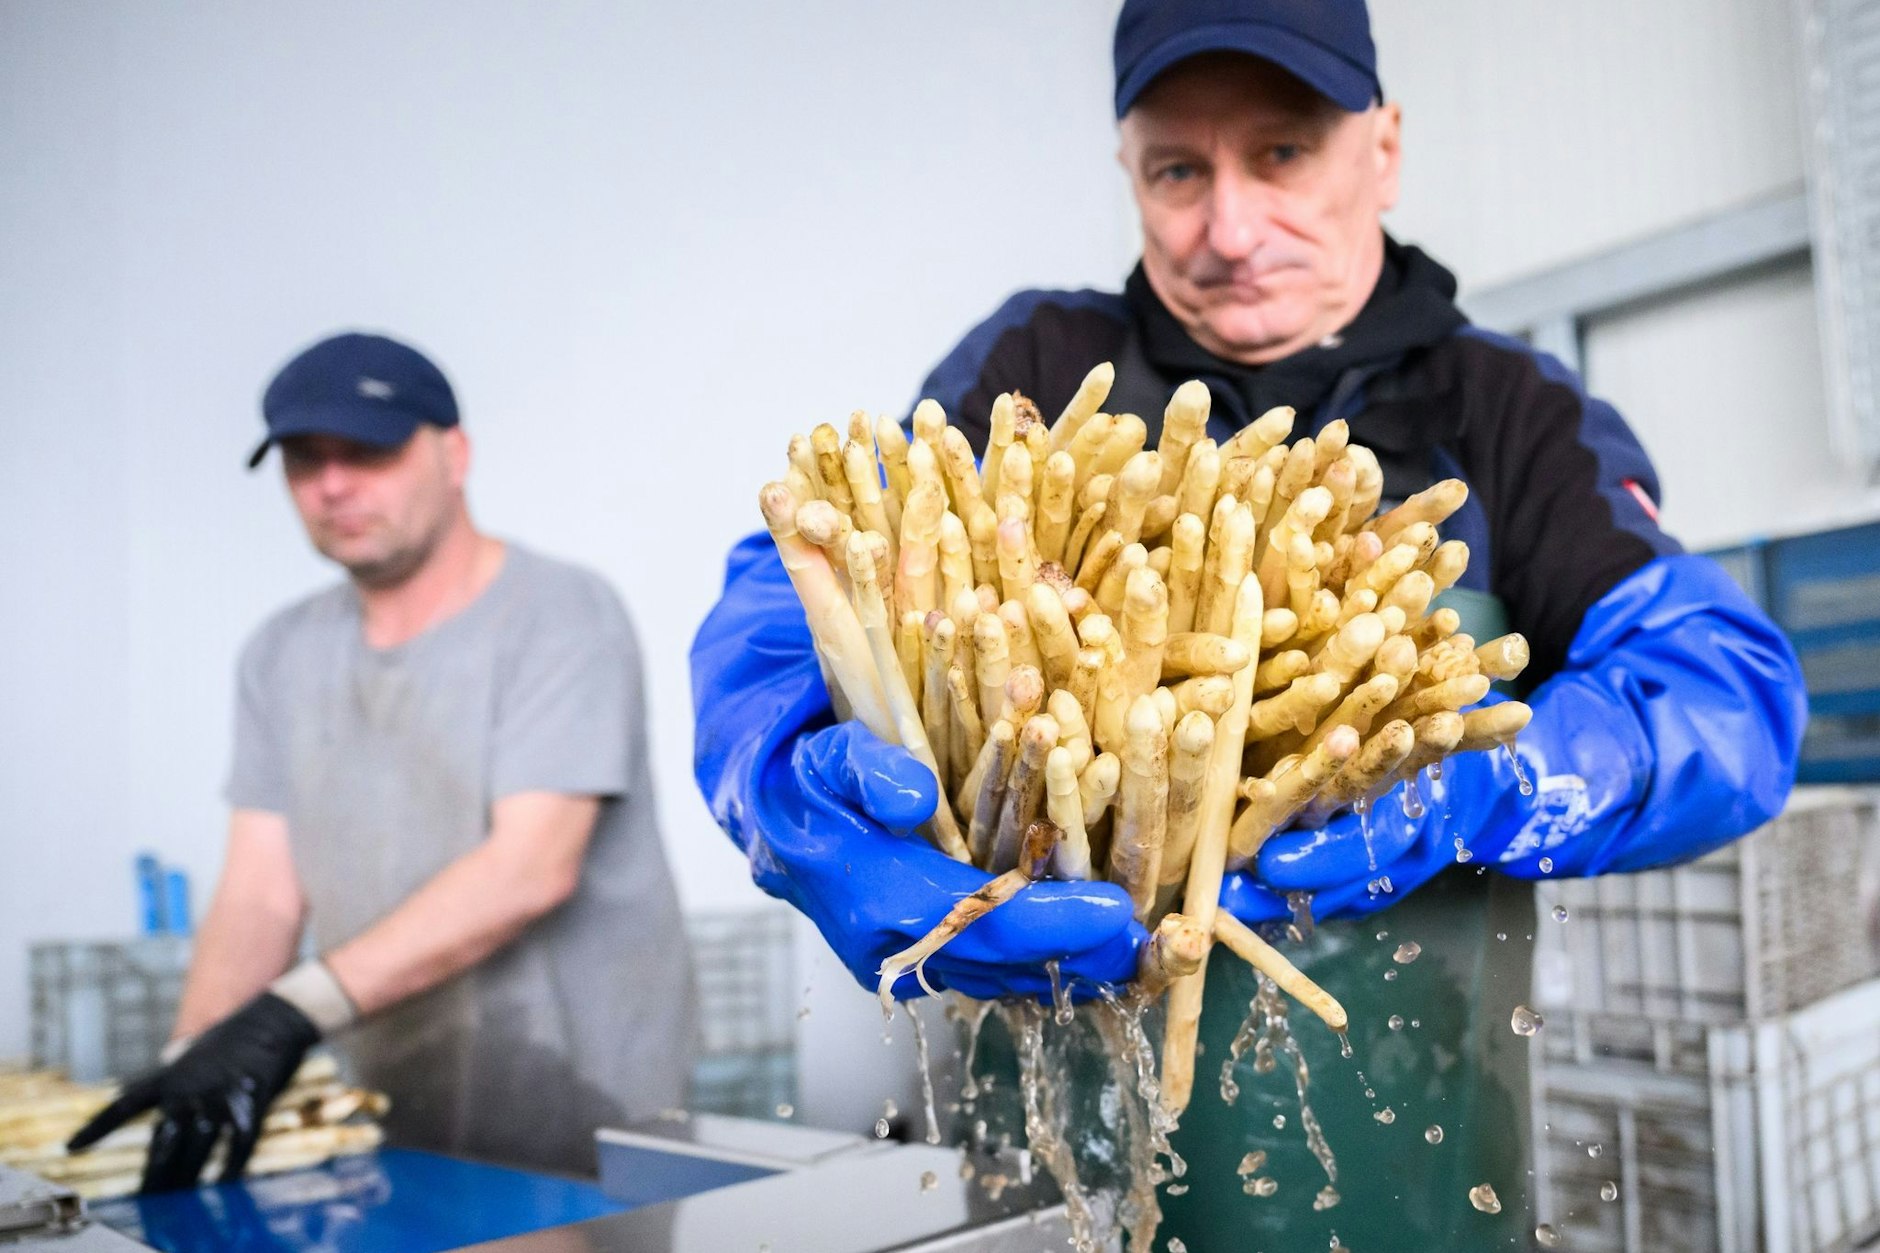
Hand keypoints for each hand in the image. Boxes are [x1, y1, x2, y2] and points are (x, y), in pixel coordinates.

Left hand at [67, 993, 318, 1191]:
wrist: (273, 1018)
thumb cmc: (233, 1038)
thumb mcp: (194, 1054)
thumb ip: (174, 1076)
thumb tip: (155, 1089)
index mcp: (171, 1075)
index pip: (124, 1103)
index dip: (97, 1127)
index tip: (71, 1147)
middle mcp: (190, 1087)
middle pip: (164, 1140)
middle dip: (154, 1174)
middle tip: (147, 1199)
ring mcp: (220, 1094)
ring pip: (197, 1145)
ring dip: (187, 1176)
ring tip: (180, 1201)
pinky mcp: (251, 1099)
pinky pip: (238, 1140)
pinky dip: (231, 1165)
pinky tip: (224, 1182)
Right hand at [694, 534, 1144, 1001]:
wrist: (776, 819)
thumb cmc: (807, 779)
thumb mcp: (827, 752)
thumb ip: (867, 766)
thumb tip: (913, 798)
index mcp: (868, 893)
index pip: (971, 919)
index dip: (1048, 919)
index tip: (1113, 911)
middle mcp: (890, 945)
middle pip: (1001, 967)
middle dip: (1081, 956)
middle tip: (1152, 943)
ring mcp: (910, 962)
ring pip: (1005, 980)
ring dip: (1076, 972)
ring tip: (1146, 957)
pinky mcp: (928, 962)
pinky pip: (998, 974)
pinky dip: (1052, 966)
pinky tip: (1103, 956)